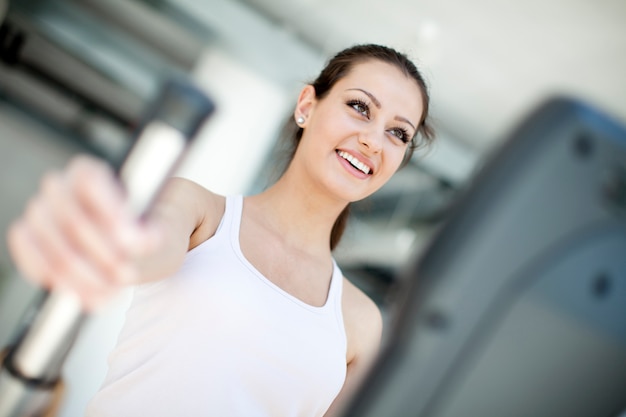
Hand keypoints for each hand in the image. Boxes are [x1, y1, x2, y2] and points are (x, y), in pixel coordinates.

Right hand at [6, 155, 160, 310]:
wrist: (127, 244)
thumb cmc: (142, 230)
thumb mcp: (159, 229)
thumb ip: (151, 233)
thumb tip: (138, 241)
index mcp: (89, 173)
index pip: (88, 182)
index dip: (109, 210)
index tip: (132, 239)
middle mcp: (58, 188)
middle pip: (74, 223)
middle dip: (106, 256)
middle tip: (129, 273)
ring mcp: (38, 215)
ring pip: (58, 254)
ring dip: (91, 279)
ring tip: (117, 289)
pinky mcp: (27, 242)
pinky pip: (38, 267)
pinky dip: (70, 288)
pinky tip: (95, 296)